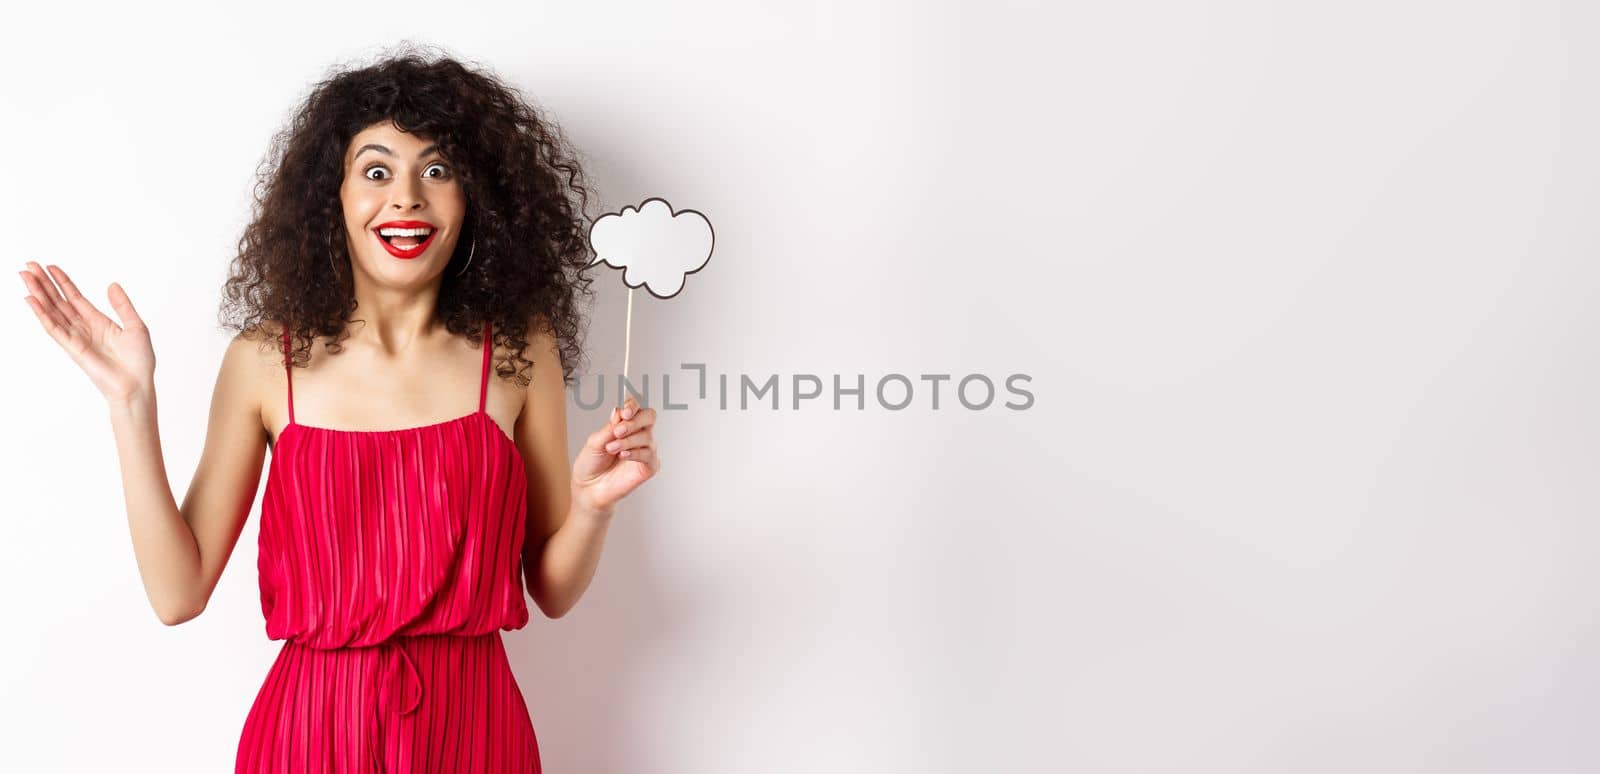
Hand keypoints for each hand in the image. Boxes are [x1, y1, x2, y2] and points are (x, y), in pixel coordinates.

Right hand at [19, 262, 155, 403]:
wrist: (136, 385)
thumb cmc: (139, 361)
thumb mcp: (135, 326)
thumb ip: (122, 305)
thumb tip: (111, 284)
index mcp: (98, 322)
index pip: (75, 298)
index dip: (63, 282)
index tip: (50, 266)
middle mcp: (84, 328)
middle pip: (58, 301)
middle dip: (44, 284)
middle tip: (28, 265)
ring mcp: (76, 338)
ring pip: (52, 311)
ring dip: (38, 294)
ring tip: (25, 276)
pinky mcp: (72, 348)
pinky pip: (54, 328)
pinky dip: (42, 314)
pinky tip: (31, 301)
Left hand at [571, 395, 659, 514]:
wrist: (588, 488)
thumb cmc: (591, 465)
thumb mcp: (595, 442)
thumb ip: (609, 427)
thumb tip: (619, 412)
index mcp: (625, 425)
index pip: (636, 408)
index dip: (633, 405)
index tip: (624, 412)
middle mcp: (637, 435)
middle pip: (649, 417)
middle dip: (634, 421)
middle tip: (618, 430)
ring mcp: (645, 450)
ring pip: (647, 436)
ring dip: (628, 441)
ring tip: (611, 449)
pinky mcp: (649, 466)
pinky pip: (649, 454)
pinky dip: (635, 453)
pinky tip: (623, 456)